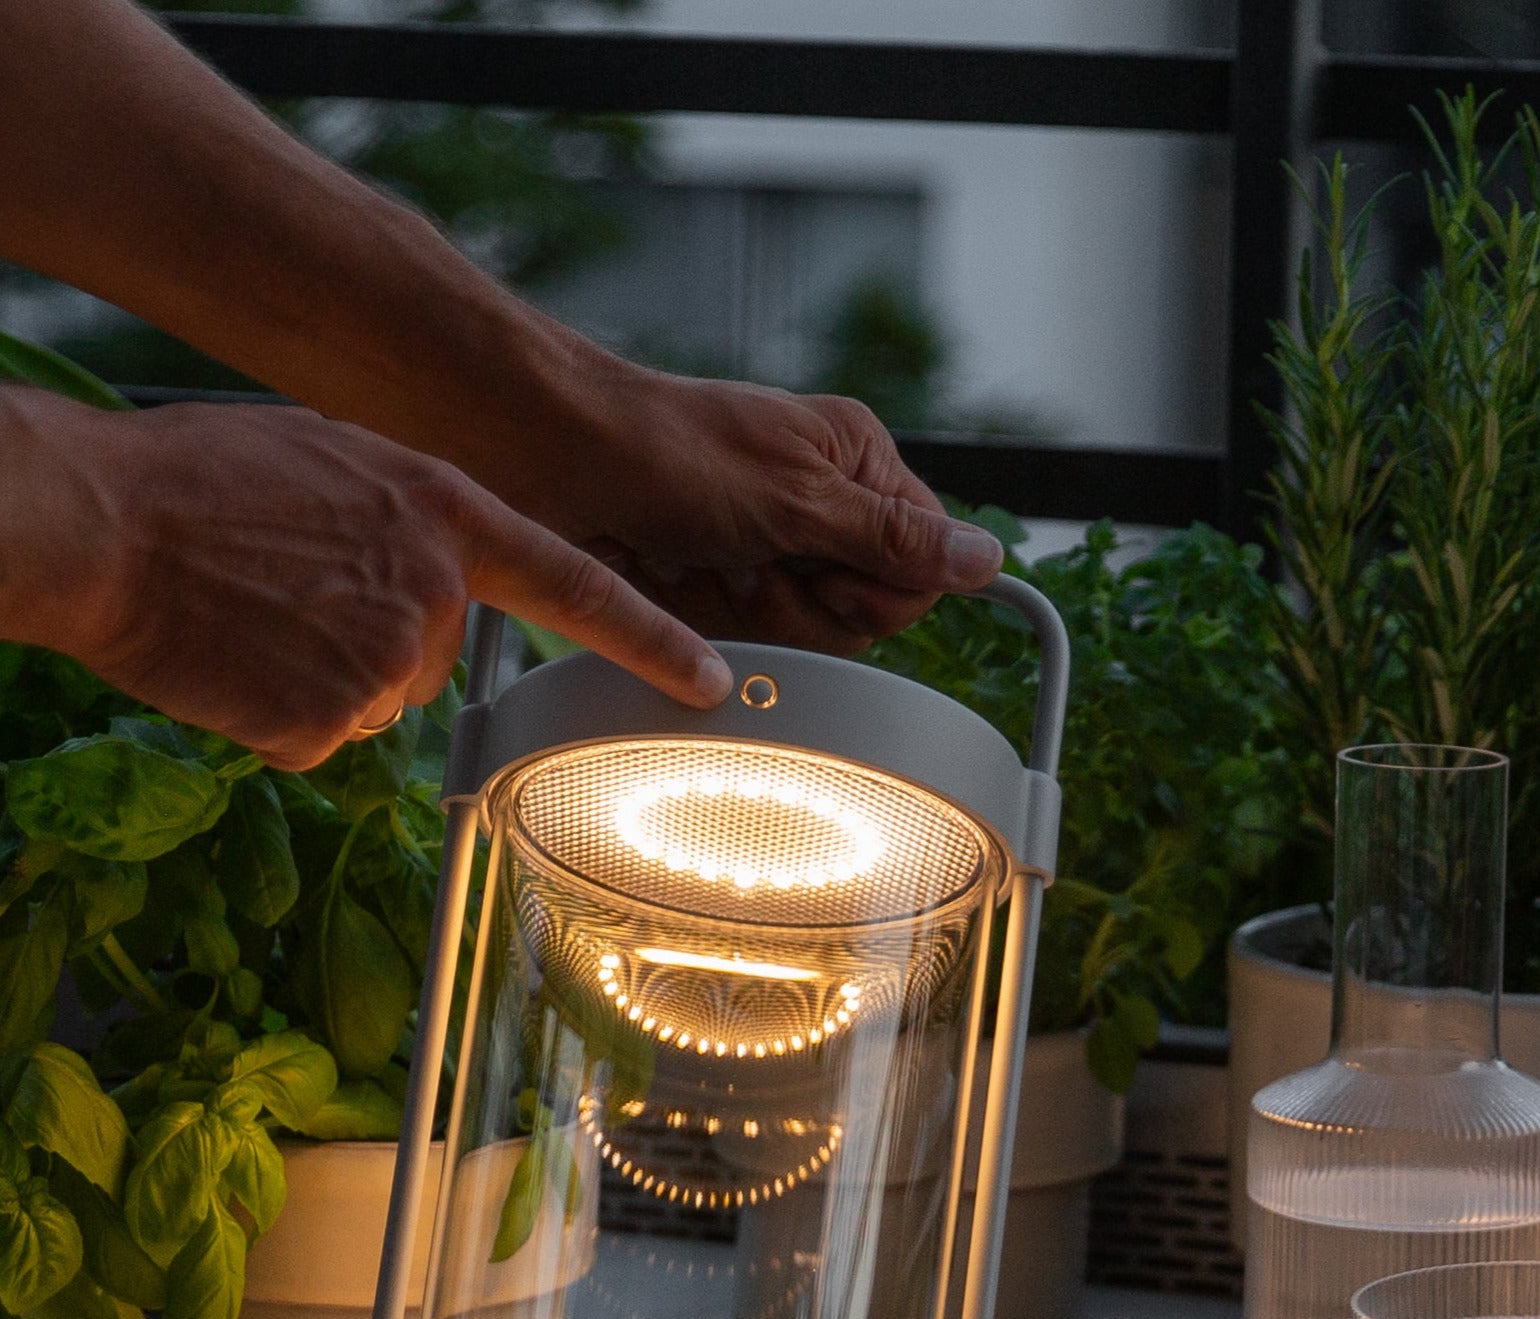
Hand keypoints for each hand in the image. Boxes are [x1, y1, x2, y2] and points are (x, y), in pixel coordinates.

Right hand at [54, 400, 732, 769]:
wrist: (99, 523)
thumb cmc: (197, 481)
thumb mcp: (330, 462)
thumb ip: (403, 525)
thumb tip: (418, 586)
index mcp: (441, 513)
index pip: (576, 588)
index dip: (651, 638)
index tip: (712, 680)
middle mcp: (431, 593)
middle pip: (430, 657)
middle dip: (367, 640)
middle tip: (279, 590)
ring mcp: (383, 665)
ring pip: (370, 702)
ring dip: (314, 677)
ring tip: (246, 615)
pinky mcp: (326, 725)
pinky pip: (314, 738)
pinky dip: (274, 715)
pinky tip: (230, 659)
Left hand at [526, 366, 1006, 654]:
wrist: (555, 464)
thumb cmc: (668, 452)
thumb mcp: (796, 495)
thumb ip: (894, 537)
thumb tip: (984, 559)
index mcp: (855, 465)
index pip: (923, 562)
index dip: (884, 584)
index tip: (830, 564)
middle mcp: (819, 511)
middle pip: (865, 614)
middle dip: (808, 600)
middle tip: (755, 558)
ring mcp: (769, 555)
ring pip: (804, 639)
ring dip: (753, 612)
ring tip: (705, 563)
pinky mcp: (720, 591)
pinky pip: (745, 646)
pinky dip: (709, 622)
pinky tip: (677, 581)